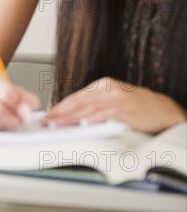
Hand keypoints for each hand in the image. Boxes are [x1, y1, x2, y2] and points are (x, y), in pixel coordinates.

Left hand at [41, 77, 186, 133]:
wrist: (165, 111)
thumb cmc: (138, 109)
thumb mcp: (113, 102)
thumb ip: (94, 106)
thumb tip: (70, 117)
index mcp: (103, 86)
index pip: (76, 97)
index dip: (60, 106)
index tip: (47, 115)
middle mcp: (108, 89)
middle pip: (78, 101)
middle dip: (60, 113)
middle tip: (46, 122)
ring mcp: (117, 97)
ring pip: (88, 108)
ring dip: (71, 117)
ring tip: (58, 124)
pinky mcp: (127, 108)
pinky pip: (107, 113)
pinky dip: (95, 118)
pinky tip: (84, 123)